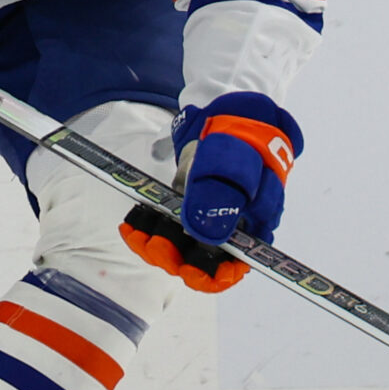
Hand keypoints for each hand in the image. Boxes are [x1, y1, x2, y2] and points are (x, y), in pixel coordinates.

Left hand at [118, 94, 302, 292]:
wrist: (229, 113)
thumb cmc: (238, 138)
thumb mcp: (228, 163)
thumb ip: (218, 199)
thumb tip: (205, 239)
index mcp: (254, 225)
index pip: (234, 267)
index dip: (212, 276)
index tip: (187, 270)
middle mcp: (233, 229)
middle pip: (203, 262)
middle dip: (173, 257)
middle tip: (150, 242)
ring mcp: (210, 219)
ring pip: (182, 248)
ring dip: (157, 244)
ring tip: (135, 230)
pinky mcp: (191, 209)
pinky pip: (170, 229)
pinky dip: (152, 227)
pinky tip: (134, 221)